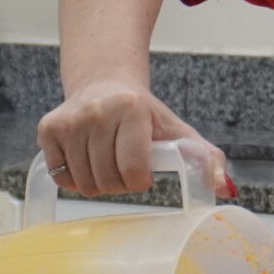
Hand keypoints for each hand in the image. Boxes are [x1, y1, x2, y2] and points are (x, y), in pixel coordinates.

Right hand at [37, 78, 227, 198]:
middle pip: (107, 181)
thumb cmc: (145, 114)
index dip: (140, 181)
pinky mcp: (48, 128)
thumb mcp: (178, 132)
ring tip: (107, 162)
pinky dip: (74, 178)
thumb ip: (205, 159)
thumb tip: (225, 189)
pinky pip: (60, 176)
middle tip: (124, 166)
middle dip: (119, 184)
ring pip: (83, 183)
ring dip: (98, 183)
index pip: (133, 172)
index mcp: (131, 109)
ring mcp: (69, 120)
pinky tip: (86, 160)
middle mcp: (97, 111)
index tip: (144, 171)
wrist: (105, 83)